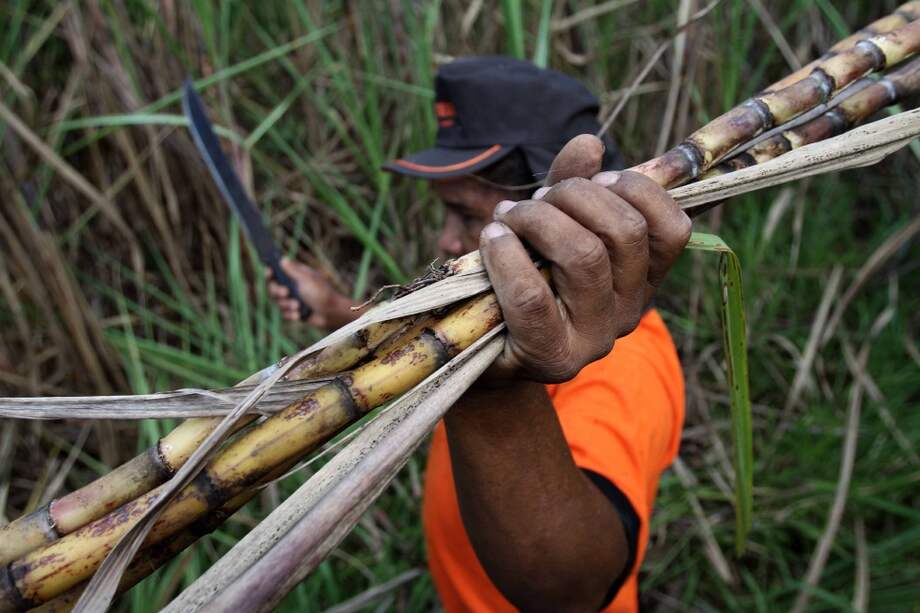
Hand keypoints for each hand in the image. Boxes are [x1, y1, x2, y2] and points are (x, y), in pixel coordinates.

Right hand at [265, 259, 356, 328]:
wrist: (331, 313)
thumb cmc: (321, 292)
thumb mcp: (306, 279)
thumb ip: (293, 270)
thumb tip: (282, 259)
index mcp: (295, 276)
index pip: (277, 272)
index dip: (270, 272)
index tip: (269, 272)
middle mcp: (292, 287)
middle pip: (273, 288)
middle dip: (278, 292)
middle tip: (286, 293)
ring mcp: (292, 299)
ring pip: (278, 302)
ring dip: (287, 305)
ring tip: (298, 306)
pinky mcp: (294, 312)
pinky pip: (284, 314)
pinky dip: (291, 314)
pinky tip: (299, 315)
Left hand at [479, 134, 690, 382]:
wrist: (484, 347)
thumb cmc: (524, 277)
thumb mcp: (551, 226)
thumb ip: (572, 186)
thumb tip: (589, 142)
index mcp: (642, 279)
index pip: (672, 230)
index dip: (637, 189)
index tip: (596, 179)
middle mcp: (629, 311)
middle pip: (624, 233)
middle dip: (574, 195)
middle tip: (537, 199)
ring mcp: (595, 339)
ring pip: (584, 257)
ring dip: (537, 219)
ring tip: (507, 216)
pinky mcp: (552, 356)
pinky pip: (533, 294)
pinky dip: (506, 254)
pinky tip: (491, 239)